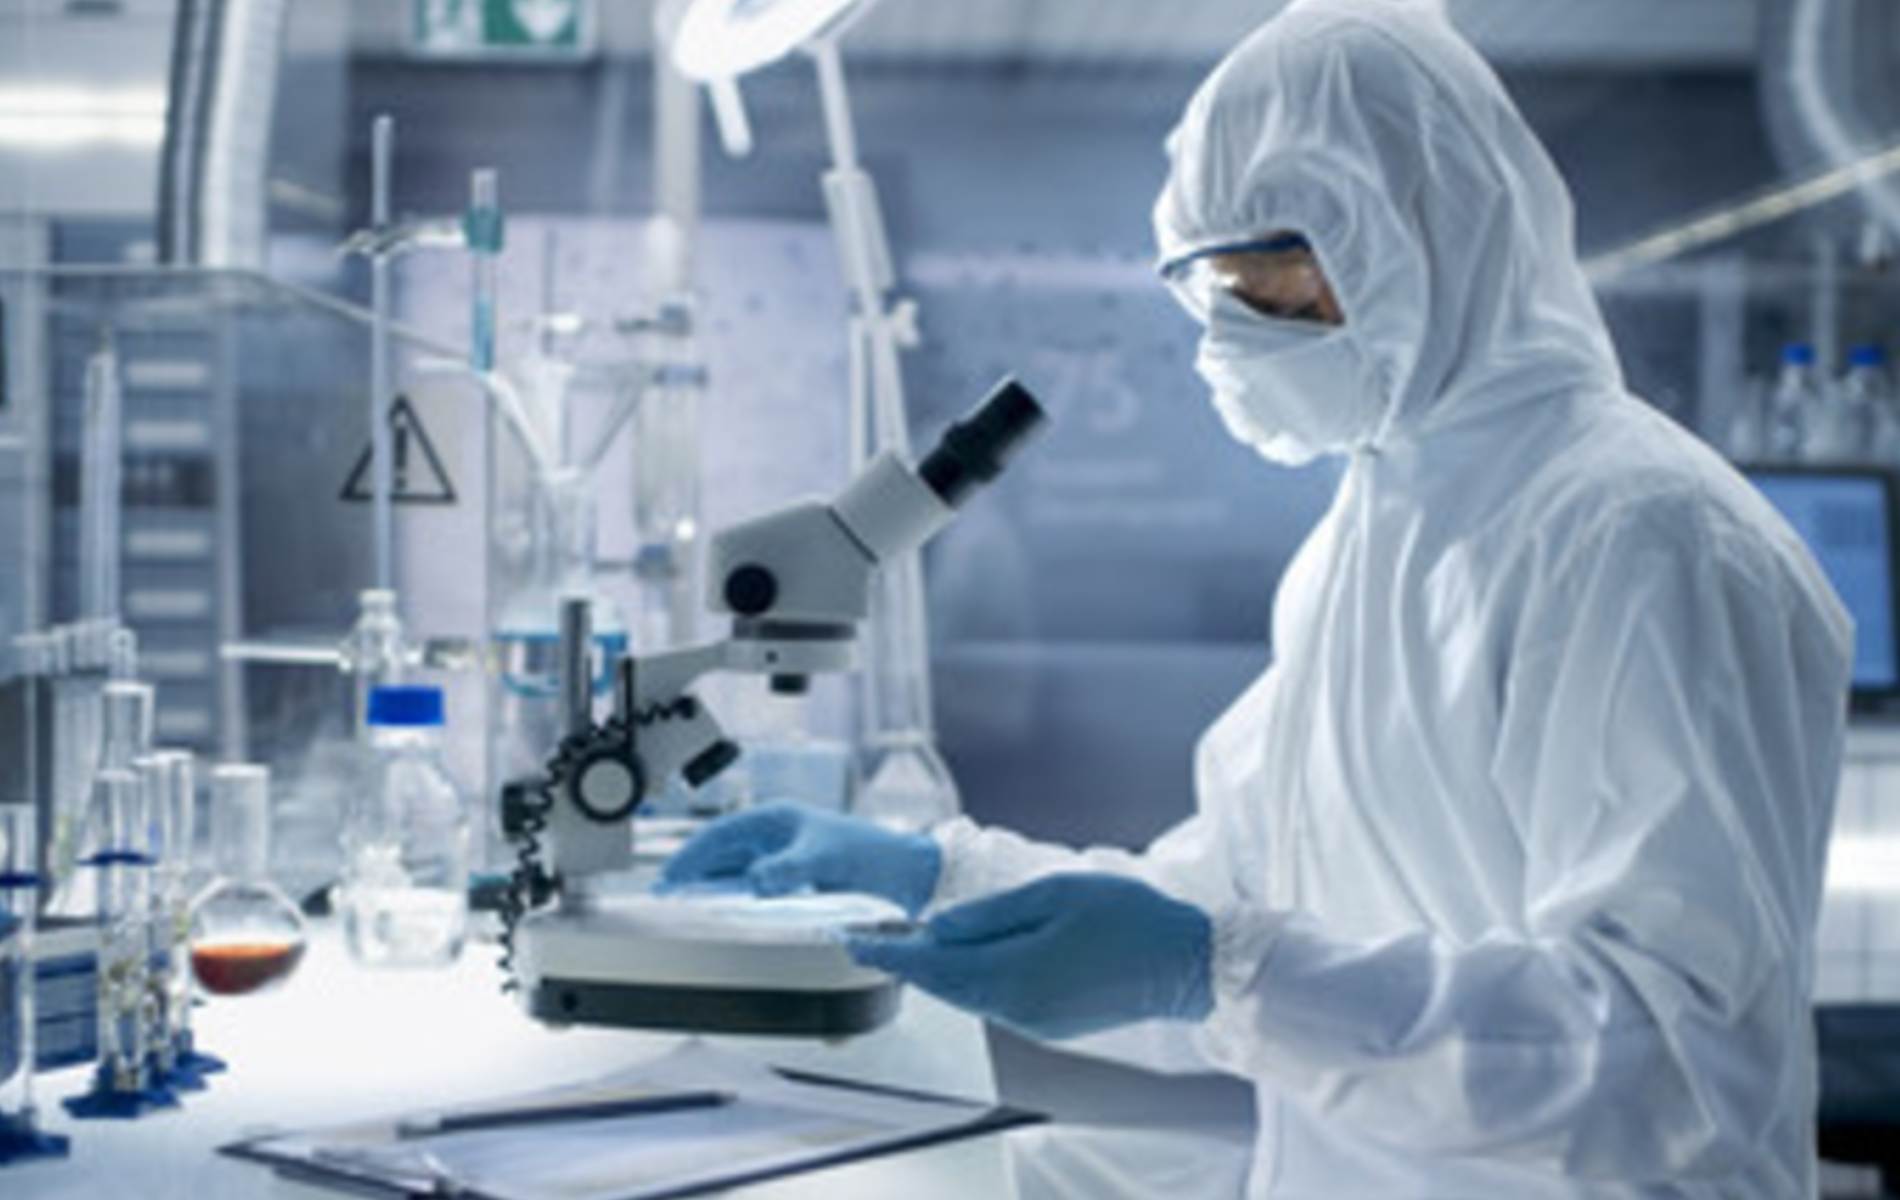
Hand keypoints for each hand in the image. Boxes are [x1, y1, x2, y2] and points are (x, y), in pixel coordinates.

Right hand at [658, 802, 941, 915]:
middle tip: (664, 894)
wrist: (909, 873)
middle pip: (722, 853)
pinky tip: (724, 911)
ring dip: (710, 885)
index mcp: (778, 819)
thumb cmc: (873, 854)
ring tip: (684, 904)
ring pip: (734, 870)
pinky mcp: (796, 878)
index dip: (692, 856)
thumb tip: (755, 882)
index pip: (721, 835)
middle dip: (692, 871)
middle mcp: (777, 835)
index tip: (670, 877)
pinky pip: (754, 886)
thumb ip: (788, 869)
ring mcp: (784, 856)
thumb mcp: (825, 858)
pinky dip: (734, 897)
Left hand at [847, 873, 1212, 1039]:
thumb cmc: (1128, 917)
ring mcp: (1033, 1022)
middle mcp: (1016, 1008)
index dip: (887, 954)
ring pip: (968, 994)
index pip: (932, 968)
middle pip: (944, 985)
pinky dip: (971, 979)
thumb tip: (937, 925)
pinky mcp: (1049, 1024)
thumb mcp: (1054, 893)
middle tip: (871, 935)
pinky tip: (966, 956)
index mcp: (1013, 974)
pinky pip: (995, 1000)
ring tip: (910, 941)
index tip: (852, 939)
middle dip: (907, 961)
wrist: (1187, 964)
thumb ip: (989, 914)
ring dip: (939, 969)